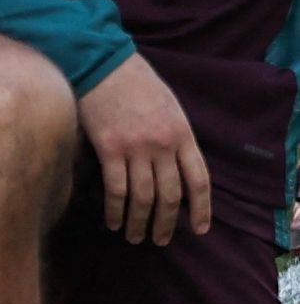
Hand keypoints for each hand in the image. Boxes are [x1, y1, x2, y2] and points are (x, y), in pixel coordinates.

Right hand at [84, 55, 213, 245]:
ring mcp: (136, 148)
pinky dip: (115, 210)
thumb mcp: (169, 107)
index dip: (201, 209)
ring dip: (140, 222)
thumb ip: (174, 137)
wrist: (101, 62)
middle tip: (160, 240)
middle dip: (166, 223)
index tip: (198, 229)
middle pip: (170, 195)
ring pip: (143, 197)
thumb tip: (173, 168)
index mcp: (182, 134)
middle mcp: (163, 145)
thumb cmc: (134, 82)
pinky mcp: (108, 149)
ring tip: (135, 237)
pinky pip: (115, 188)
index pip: (199, 180)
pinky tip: (113, 221)